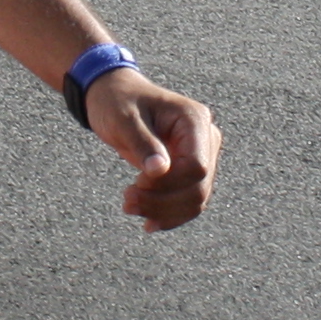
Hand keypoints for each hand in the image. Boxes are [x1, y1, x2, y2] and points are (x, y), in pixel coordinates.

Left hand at [86, 68, 218, 229]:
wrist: (115, 96)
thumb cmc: (117, 102)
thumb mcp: (123, 119)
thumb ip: (143, 144)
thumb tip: (159, 171)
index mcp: (195, 120)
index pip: (196, 166)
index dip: (168, 184)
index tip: (136, 183)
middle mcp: (205, 138)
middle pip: (198, 187)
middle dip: (163, 202)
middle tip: (127, 202)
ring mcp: (202, 155)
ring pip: (196, 199)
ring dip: (164, 212)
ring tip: (130, 207)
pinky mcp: (190, 170)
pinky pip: (188, 200)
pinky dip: (170, 215)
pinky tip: (149, 222)